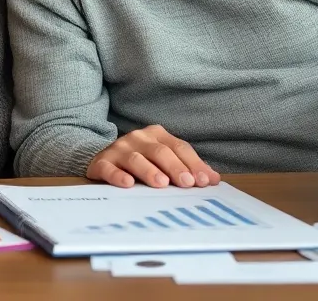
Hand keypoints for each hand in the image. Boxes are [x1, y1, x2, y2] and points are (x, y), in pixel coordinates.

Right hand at [86, 125, 220, 188]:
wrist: (103, 160)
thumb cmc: (141, 163)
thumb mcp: (165, 162)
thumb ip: (188, 168)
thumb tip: (214, 180)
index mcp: (157, 134)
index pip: (179, 147)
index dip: (193, 164)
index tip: (204, 181)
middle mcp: (138, 138)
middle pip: (159, 151)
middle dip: (175, 167)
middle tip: (186, 183)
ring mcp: (119, 149)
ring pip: (136, 158)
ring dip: (149, 170)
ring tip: (161, 183)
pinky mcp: (102, 162)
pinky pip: (109, 168)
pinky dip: (118, 175)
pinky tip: (127, 183)